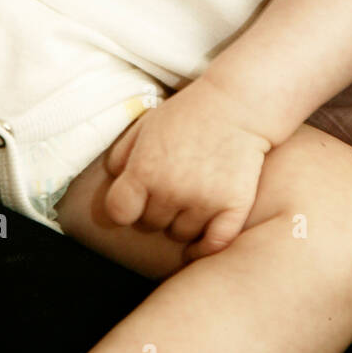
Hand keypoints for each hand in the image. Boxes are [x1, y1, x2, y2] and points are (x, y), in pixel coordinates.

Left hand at [102, 81, 271, 261]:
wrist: (237, 105)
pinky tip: (200, 242)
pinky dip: (204, 248)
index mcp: (144, 171)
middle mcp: (171, 190)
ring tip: (189, 200)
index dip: (126, 208)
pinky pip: (213, 245)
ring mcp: (203, 201)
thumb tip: (115, 184)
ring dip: (182, 223)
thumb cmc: (187, 113)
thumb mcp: (144, 125)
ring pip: (181, 235)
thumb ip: (121, 156)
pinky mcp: (232, 207)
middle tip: (170, 190)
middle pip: (151, 224)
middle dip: (156, 210)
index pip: (120, 213)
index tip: (135, 200)